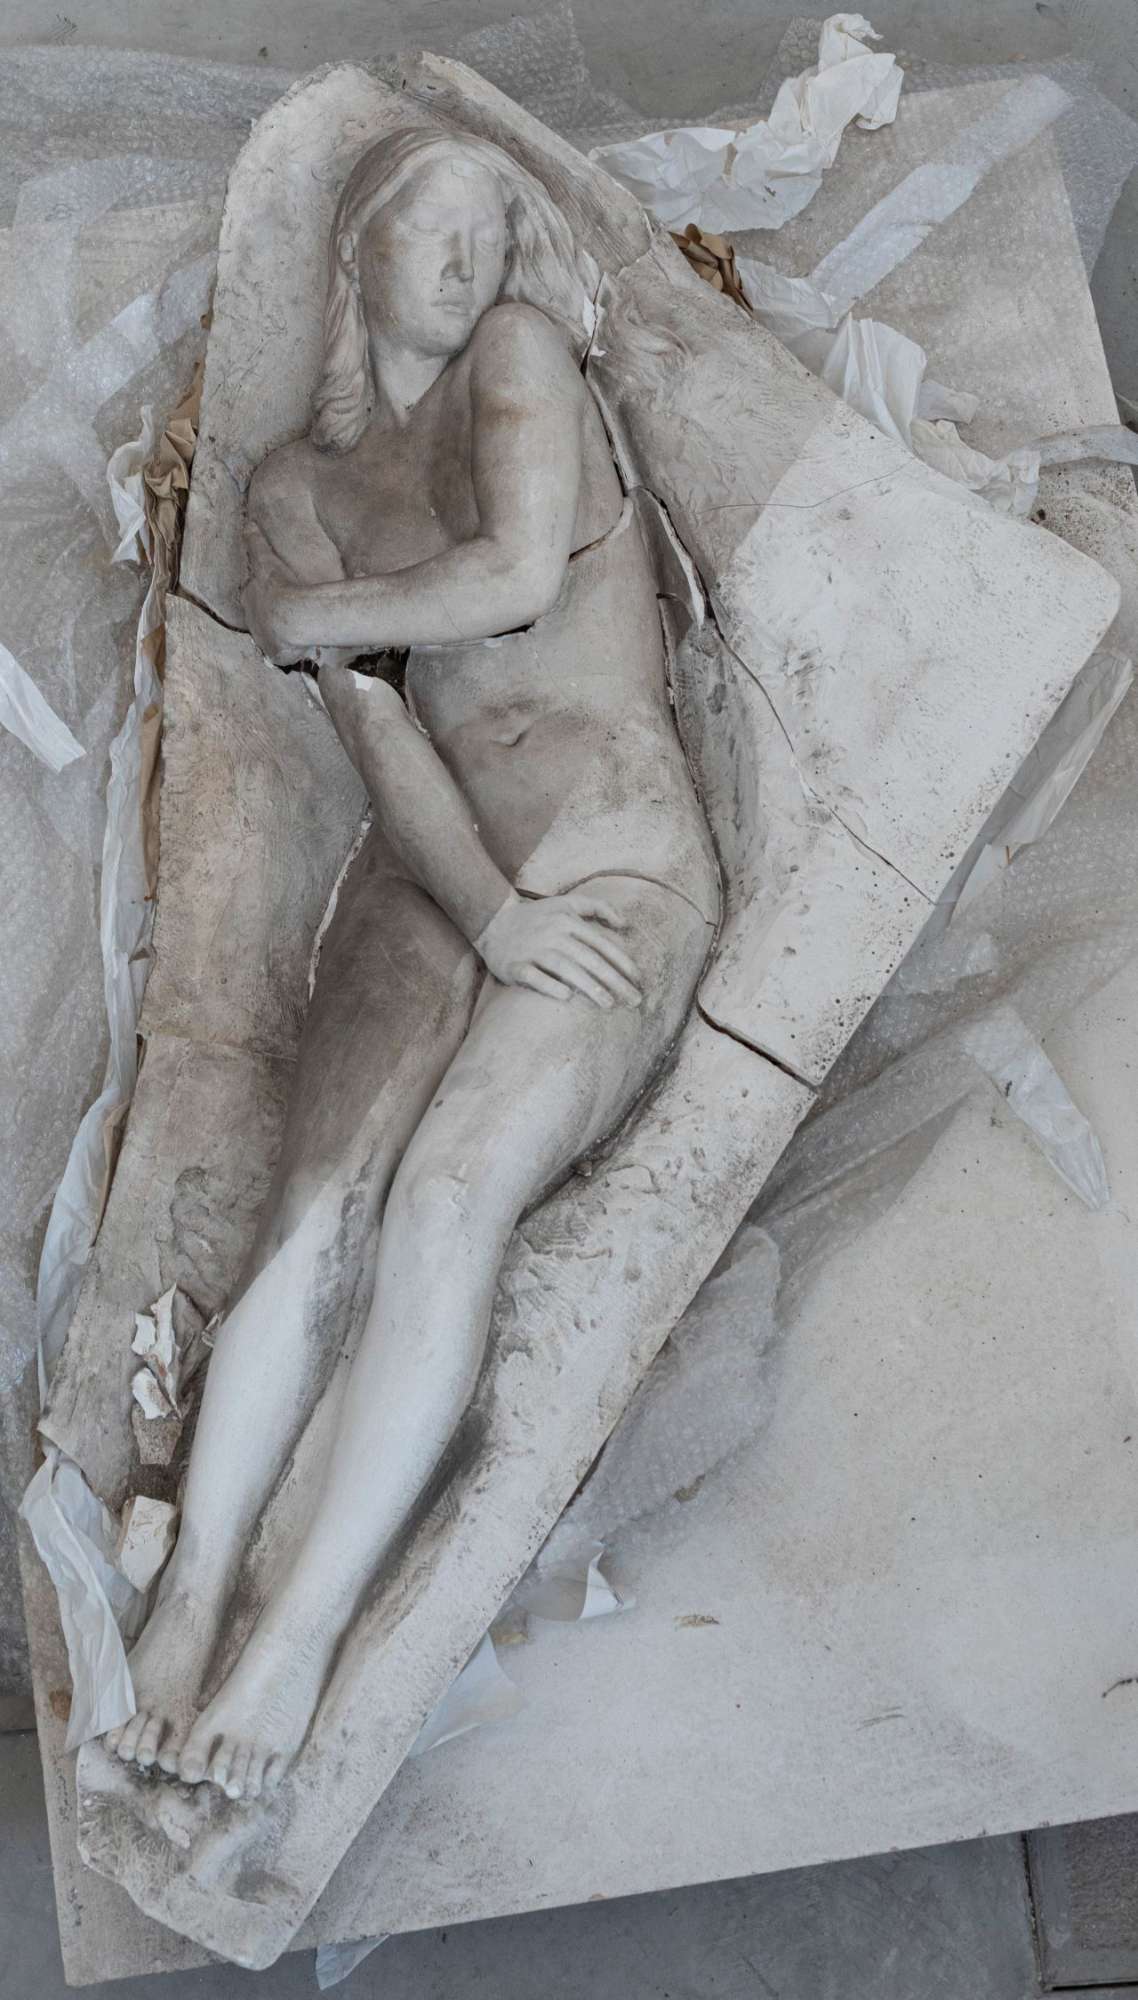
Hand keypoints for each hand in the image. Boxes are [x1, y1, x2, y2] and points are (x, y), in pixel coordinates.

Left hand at [242, 524, 306, 666]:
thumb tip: (247, 523)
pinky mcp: (275, 653)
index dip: (261, 592)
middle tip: (284, 613)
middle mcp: (252, 619)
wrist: (290, 615)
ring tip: (295, 631)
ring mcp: (263, 638)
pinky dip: (291, 649)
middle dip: (268, 615)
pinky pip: (283, 652)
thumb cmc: (279, 585)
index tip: (272, 592)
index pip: (251, 593)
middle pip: (259, 616)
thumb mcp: (264, 558)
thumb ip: (255, 542)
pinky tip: (302, 646)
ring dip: (280, 633)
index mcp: (249, 596)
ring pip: (270, 635)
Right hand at [476, 891, 642, 1007]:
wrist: (493, 921)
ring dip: (589, 987)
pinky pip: (535, 977)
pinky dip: (549, 985)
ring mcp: (534, 950)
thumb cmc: (537, 916)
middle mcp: (554, 935)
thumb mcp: (566, 903)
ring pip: (566, 969)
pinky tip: (566, 997)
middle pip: (589, 959)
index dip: (622, 962)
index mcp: (568, 922)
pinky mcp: (516, 965)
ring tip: (608, 1004)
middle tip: (633, 1000)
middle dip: (615, 981)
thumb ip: (597, 907)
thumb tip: (625, 924)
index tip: (638, 980)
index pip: (601, 944)